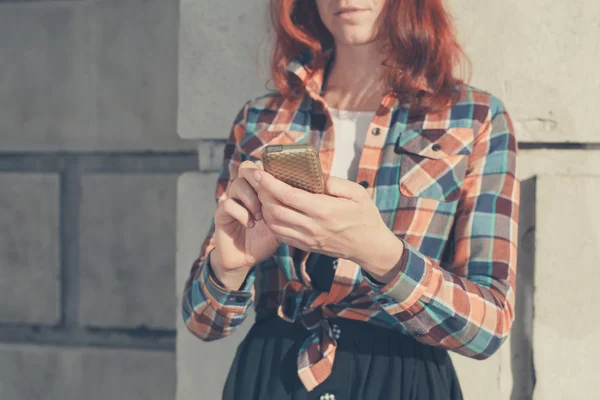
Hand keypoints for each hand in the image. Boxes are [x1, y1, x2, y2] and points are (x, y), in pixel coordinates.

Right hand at [211, 161, 278, 288]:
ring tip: (260, 216)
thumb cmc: (265, 239)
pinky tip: (251, 224)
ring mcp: (231, 201)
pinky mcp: (221, 214)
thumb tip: (310, 196)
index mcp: (258, 189)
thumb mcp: (282, 222)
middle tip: (268, 195)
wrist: (245, 259)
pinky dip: (242, 214)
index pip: (261, 166)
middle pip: (246, 168)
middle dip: (259, 180)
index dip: (270, 170)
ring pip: (237, 184)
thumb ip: (289, 208)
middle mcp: (244, 191)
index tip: (281, 184)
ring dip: (251, 199)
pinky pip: (228, 204)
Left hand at [250, 170, 403, 280]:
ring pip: (274, 224)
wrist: (370, 247)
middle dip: (261, 193)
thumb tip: (315, 176)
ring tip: (262, 194)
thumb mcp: (357, 193)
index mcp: (324, 210)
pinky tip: (272, 211)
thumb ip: (335, 182)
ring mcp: (308, 239)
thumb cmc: (365, 217)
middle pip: (275, 210)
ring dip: (264, 208)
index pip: (288, 195)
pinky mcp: (306, 246)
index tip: (259, 172)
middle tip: (257, 180)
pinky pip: (281, 235)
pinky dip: (272, 222)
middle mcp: (312, 226)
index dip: (269, 183)